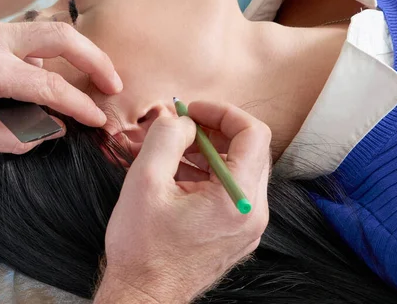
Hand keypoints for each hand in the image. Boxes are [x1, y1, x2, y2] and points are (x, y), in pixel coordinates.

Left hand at [0, 21, 121, 152]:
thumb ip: (14, 135)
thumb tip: (54, 129)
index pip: (50, 87)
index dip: (81, 106)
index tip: (100, 121)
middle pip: (63, 38)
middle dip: (96, 61)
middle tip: (114, 86)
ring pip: (52, 31)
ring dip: (79, 53)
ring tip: (96, 80)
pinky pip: (35, 37)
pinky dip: (56, 55)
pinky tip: (58, 77)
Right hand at [95, 101, 270, 303]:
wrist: (144, 295)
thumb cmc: (142, 247)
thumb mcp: (144, 180)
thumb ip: (166, 137)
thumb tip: (182, 119)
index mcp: (238, 198)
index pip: (253, 133)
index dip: (222, 112)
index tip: (192, 110)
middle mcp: (253, 213)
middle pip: (249, 150)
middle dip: (214, 130)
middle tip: (182, 127)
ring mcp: (248, 226)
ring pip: (239, 169)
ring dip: (210, 152)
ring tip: (174, 154)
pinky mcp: (237, 233)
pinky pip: (232, 191)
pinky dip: (209, 175)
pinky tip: (179, 178)